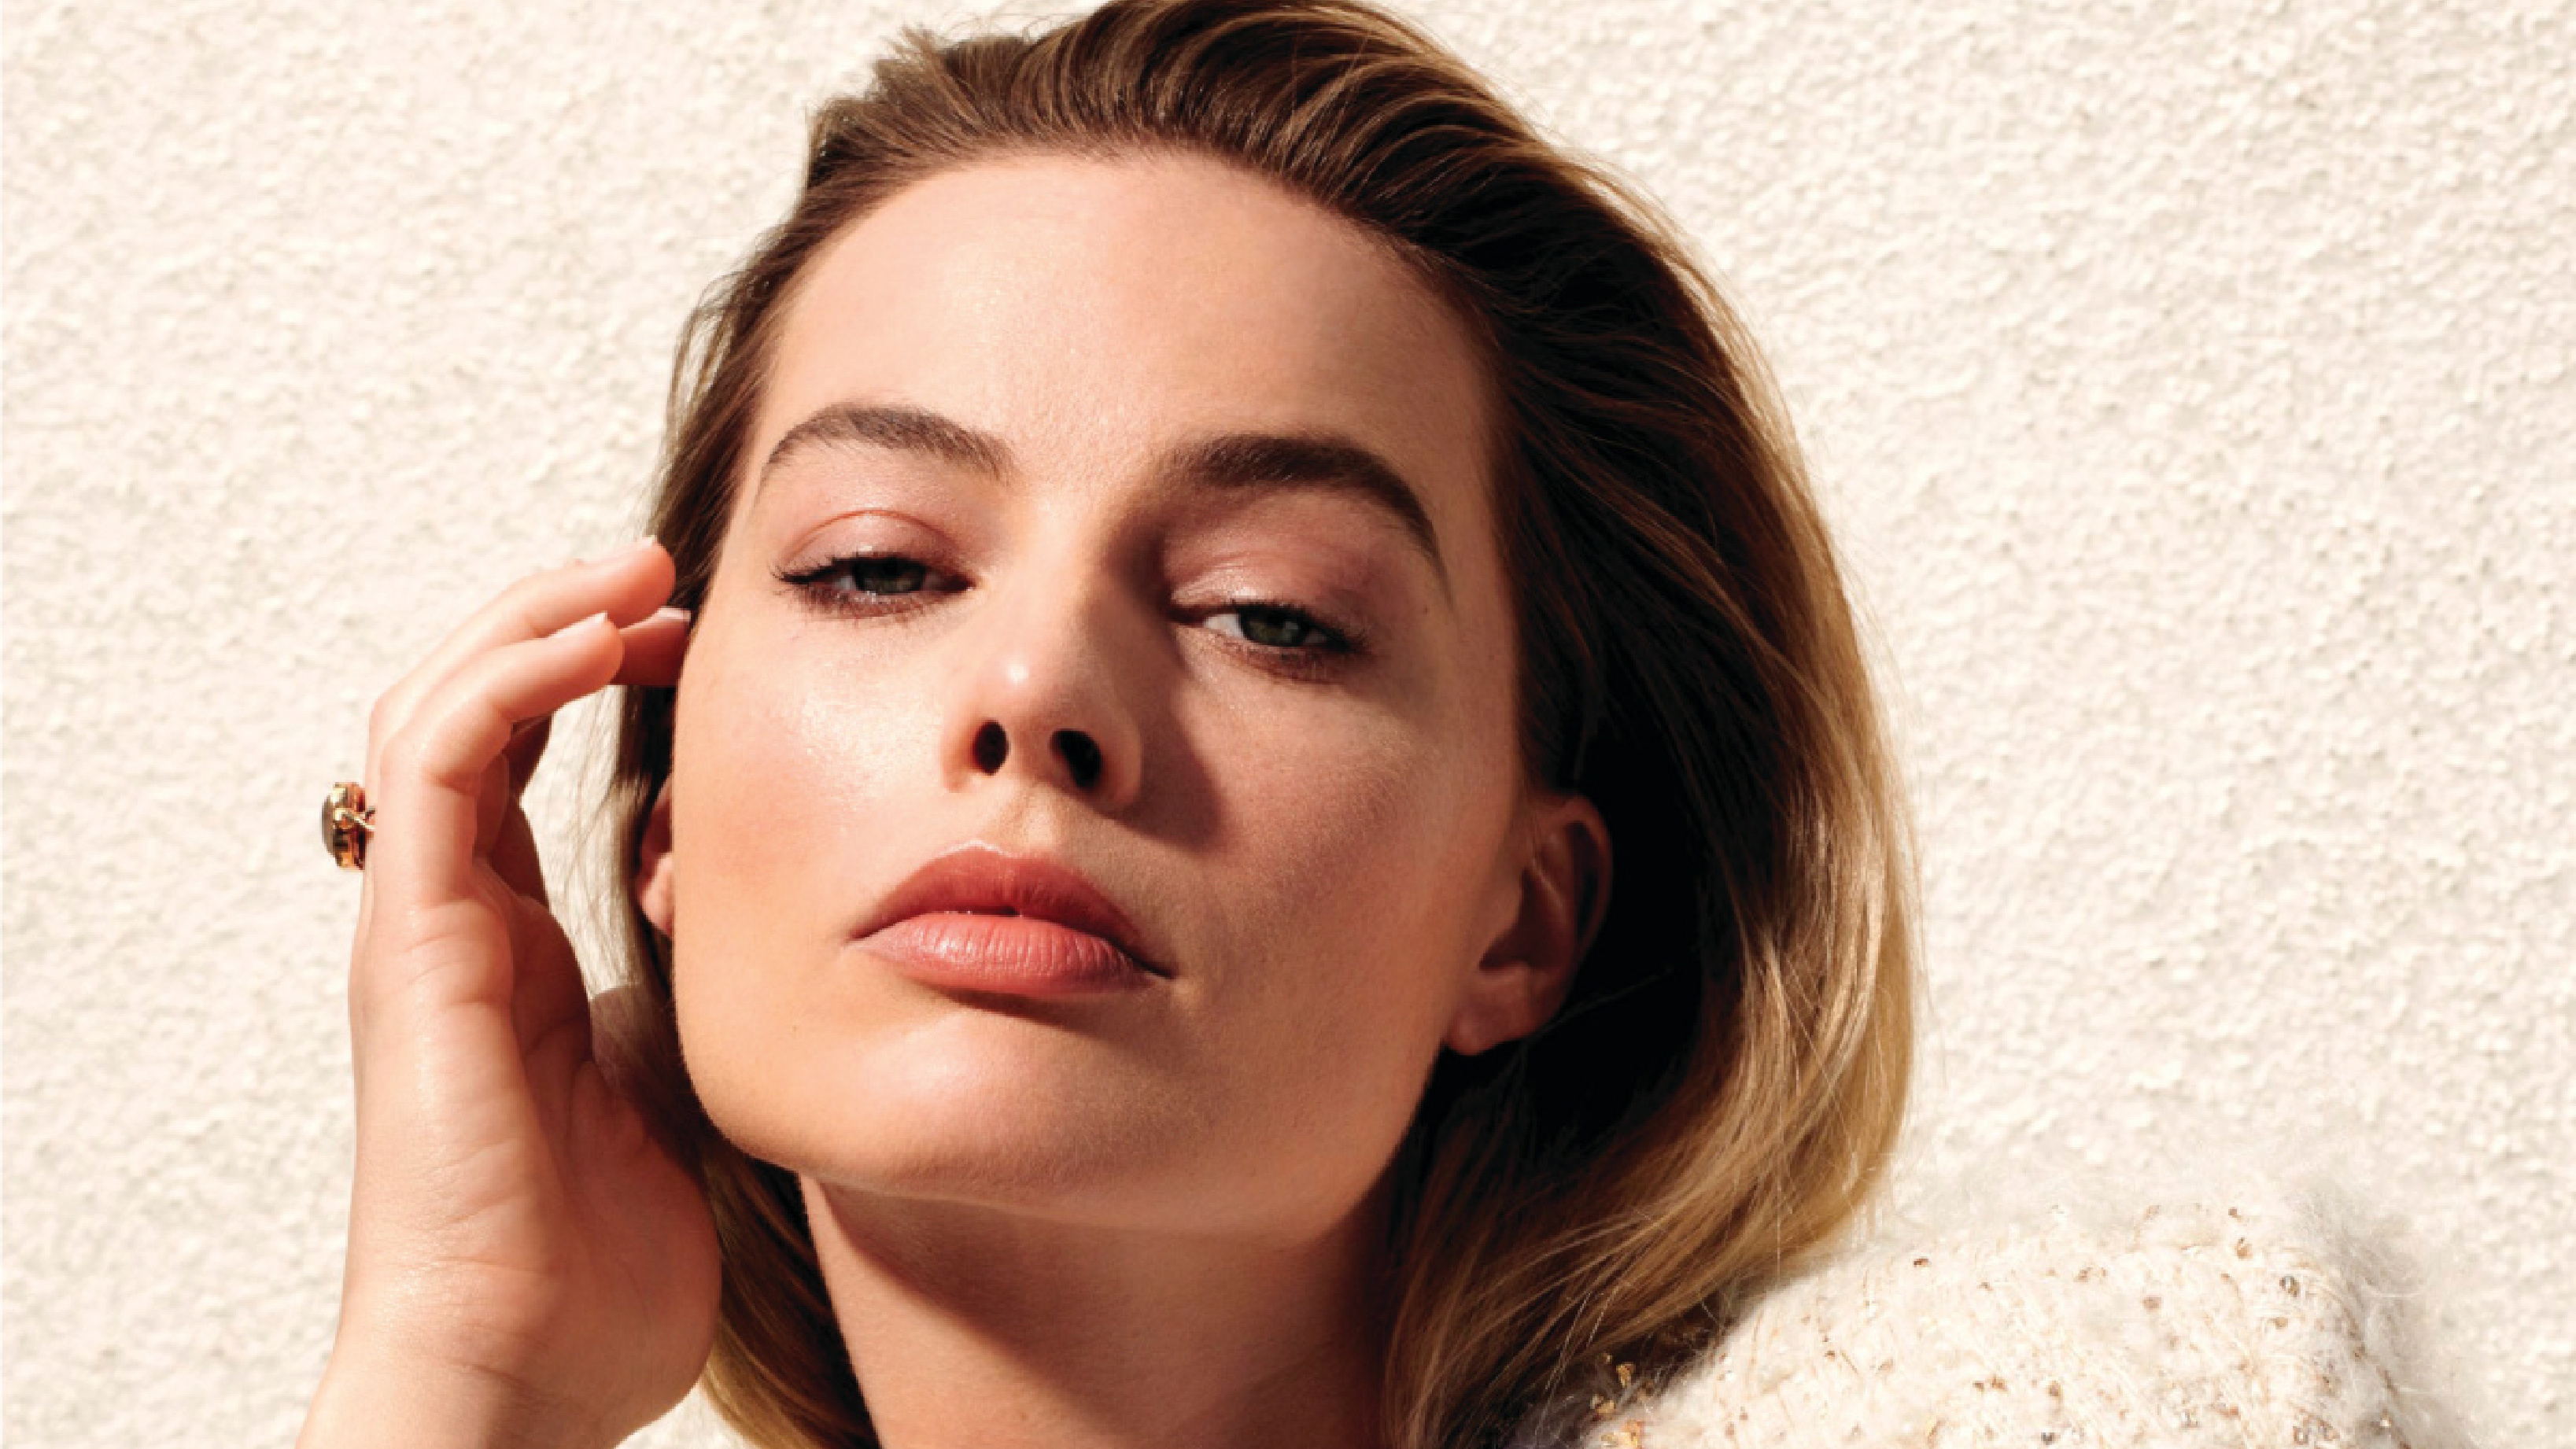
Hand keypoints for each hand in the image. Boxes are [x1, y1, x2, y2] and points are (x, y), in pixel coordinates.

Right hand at [299, 538, 717, 1448]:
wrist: (529, 1372)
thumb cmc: (605, 1263)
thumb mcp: (684, 1083)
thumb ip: (703, 994)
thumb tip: (787, 928)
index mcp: (514, 950)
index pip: (524, 764)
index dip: (596, 677)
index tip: (700, 633)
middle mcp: (456, 921)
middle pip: (470, 712)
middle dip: (559, 619)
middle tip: (666, 568)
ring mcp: (426, 928)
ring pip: (438, 709)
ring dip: (533, 619)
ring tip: (635, 568)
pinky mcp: (417, 943)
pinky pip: (440, 764)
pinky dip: (511, 678)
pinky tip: (596, 637)